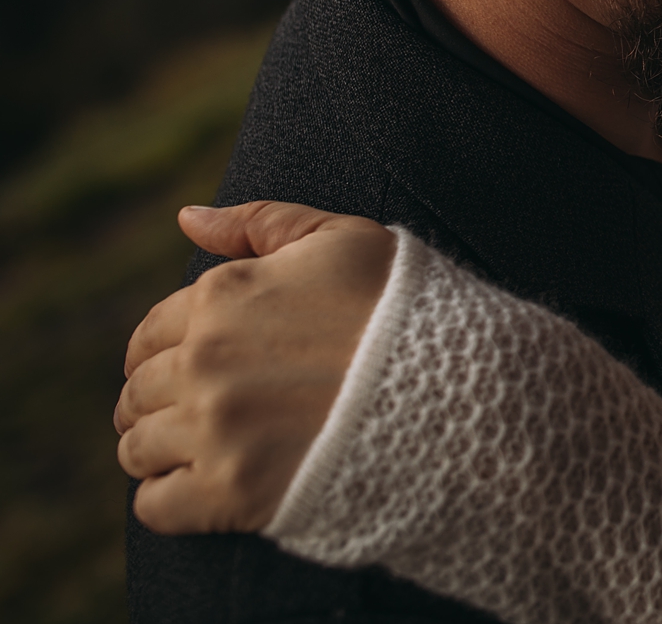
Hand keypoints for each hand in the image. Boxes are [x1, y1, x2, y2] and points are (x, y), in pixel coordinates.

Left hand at [114, 202, 396, 533]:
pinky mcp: (229, 492)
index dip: (171, 352)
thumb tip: (186, 218)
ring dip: (163, 451)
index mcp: (220, 298)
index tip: (206, 368)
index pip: (148, 335)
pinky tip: (212, 487)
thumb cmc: (404, 307)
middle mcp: (203, 362)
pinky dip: (171, 499)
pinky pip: (154, 506)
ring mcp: (213, 429)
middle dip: (162, 403)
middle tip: (210, 413)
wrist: (460, 386)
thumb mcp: (342, 239)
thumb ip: (259, 223)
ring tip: (211, 451)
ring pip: (136, 449)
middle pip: (137, 394)